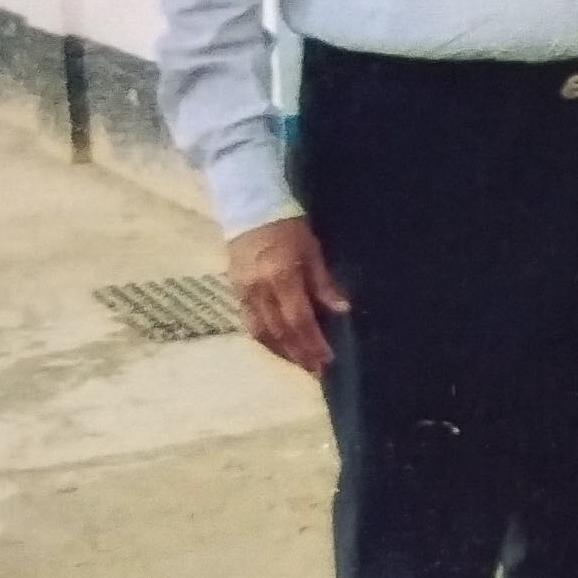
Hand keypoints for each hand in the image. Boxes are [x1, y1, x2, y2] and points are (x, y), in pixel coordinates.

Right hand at [227, 215, 350, 372]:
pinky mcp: (235, 292)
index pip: (299, 319)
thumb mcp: (312, 250)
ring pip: (262, 333)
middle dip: (299, 354)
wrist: (249, 208)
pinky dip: (266, 339)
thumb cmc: (287, 227)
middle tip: (316, 369)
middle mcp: (260, 290)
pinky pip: (250, 324)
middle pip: (280, 331)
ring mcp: (244, 293)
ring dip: (282, 351)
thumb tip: (342, 309)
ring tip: (300, 363)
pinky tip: (279, 346)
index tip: (327, 358)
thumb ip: (323, 282)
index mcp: (281, 277)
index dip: (313, 342)